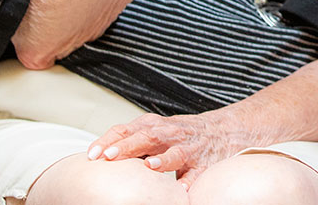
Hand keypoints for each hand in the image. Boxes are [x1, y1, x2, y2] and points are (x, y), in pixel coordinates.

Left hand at [86, 110, 241, 187]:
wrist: (226, 130)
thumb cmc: (180, 135)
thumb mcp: (155, 132)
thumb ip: (131, 142)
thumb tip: (96, 158)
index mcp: (154, 126)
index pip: (127, 129)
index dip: (109, 140)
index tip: (92, 154)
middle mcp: (171, 134)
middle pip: (148, 136)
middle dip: (128, 146)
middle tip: (109, 156)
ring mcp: (190, 149)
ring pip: (175, 153)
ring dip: (162, 160)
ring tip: (149, 167)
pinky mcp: (205, 164)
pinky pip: (197, 174)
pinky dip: (190, 181)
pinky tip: (181, 191)